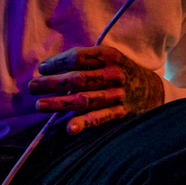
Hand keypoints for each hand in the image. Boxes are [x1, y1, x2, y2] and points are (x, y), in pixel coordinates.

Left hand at [28, 45, 164, 134]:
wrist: (153, 90)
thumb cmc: (122, 71)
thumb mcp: (110, 57)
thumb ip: (87, 60)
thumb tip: (52, 67)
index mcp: (109, 56)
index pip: (78, 57)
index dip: (57, 62)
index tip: (42, 68)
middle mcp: (113, 74)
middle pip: (77, 79)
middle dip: (52, 83)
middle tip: (32, 86)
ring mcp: (117, 95)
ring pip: (83, 99)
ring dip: (59, 103)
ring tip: (39, 105)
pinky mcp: (120, 113)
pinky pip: (99, 118)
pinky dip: (84, 123)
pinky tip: (69, 128)